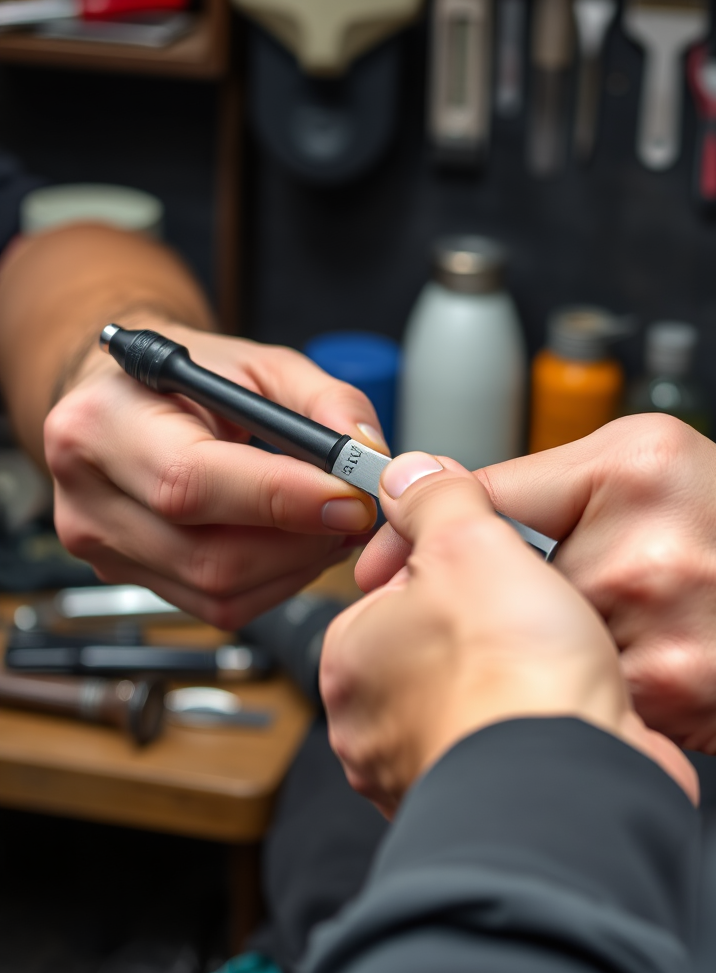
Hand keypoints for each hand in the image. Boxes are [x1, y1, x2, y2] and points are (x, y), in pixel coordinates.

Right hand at [45, 320, 386, 627]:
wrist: (128, 399)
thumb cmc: (192, 380)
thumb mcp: (263, 364)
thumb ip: (327, 401)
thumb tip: (368, 457)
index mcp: (105, 421)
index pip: (193, 481)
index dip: (282, 499)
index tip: (349, 499)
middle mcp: (89, 493)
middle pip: (210, 555)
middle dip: (303, 542)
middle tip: (354, 515)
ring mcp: (104, 547)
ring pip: (220, 592)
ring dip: (297, 566)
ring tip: (328, 525)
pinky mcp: (130, 579)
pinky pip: (218, 607)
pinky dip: (275, 582)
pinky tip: (294, 545)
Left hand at [320, 451, 698, 817]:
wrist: (573, 781)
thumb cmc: (512, 676)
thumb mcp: (470, 541)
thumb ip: (435, 499)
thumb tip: (410, 474)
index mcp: (353, 660)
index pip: (393, 588)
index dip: (451, 561)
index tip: (486, 558)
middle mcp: (377, 726)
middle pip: (440, 640)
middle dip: (488, 619)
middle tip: (528, 607)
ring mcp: (429, 767)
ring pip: (481, 689)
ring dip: (519, 670)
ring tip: (554, 654)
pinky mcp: (488, 796)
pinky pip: (513, 735)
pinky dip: (539, 718)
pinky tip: (564, 702)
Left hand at [358, 415, 715, 765]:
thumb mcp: (663, 468)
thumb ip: (549, 481)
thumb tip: (435, 486)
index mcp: (632, 465)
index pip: (487, 494)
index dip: (422, 529)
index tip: (382, 554)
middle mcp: (637, 538)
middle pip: (503, 577)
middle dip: (505, 602)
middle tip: (540, 609)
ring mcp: (652, 619)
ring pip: (538, 640)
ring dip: (555, 649)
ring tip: (629, 636)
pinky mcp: (664, 691)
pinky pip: (582, 690)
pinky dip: (593, 689)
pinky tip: (643, 672)